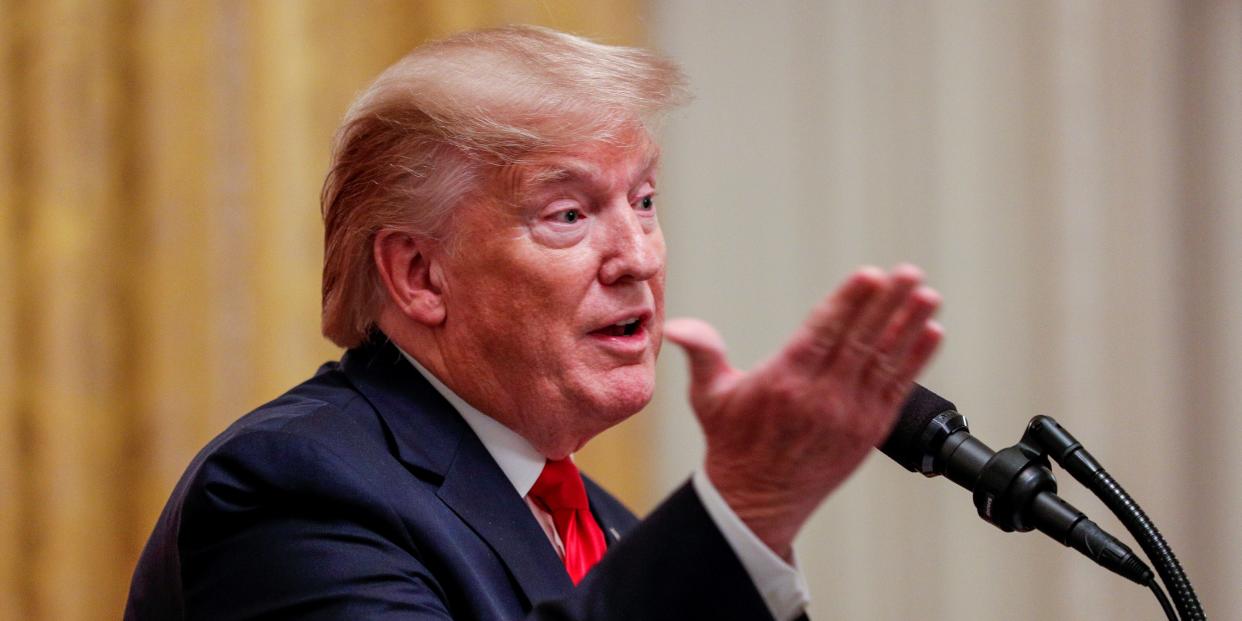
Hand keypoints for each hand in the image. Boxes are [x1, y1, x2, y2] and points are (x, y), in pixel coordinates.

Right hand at [663, 265, 941, 560]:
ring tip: (927, 295)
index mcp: (783, 382)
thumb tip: (677, 327)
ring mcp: (849, 415)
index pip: (823, 333)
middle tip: (909, 273)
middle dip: (887, 304)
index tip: (870, 275)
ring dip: (908, 326)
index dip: (848, 303)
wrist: (758, 500)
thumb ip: (702, 353)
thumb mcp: (708, 397)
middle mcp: (820, 398)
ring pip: (885, 362)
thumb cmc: (732, 442)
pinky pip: (897, 389)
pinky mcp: (869, 431)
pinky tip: (930, 333)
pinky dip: (916, 361)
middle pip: (860, 341)